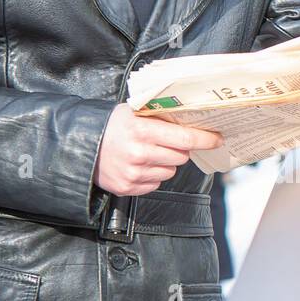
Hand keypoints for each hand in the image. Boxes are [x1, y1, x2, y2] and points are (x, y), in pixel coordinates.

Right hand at [94, 103, 223, 195]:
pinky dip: (153, 174)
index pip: (185, 138)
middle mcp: (139, 154)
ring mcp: (134, 174)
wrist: (82, 146)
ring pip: (170, 171)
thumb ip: (160, 117)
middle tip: (166, 141)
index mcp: (142, 131)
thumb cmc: (112, 126)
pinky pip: (157, 183)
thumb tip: (193, 122)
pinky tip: (139, 164)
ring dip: (166, 162)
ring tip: (147, 152)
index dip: (204, 139)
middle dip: (180, 149)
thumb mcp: (134, 112)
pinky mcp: (129, 188)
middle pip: (181, 156)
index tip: (217, 139)